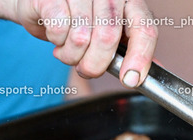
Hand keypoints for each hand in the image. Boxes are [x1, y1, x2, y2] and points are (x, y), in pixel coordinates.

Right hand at [16, 0, 156, 86]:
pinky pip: (59, 29)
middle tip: (86, 68)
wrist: (41, 4)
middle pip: (109, 39)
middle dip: (95, 65)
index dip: (140, 58)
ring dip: (72, 56)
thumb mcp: (110, 34)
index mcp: (129, 1)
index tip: (130, 79)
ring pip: (81, 37)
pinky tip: (57, 36)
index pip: (145, 28)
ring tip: (68, 50)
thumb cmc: (78, 19)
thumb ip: (130, 50)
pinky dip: (57, 42)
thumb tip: (151, 74)